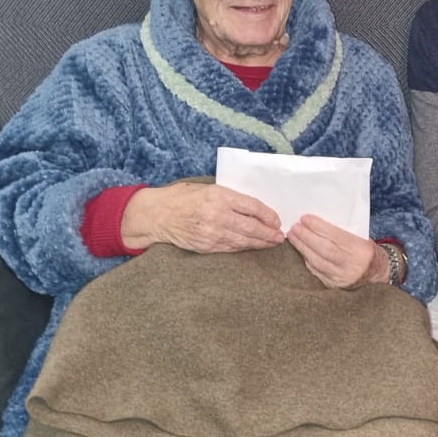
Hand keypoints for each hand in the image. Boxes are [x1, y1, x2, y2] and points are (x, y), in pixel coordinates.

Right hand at [121, 181, 282, 252]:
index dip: (268, 215)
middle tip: (280, 236)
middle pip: (252, 227)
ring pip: (244, 240)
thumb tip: (254, 207)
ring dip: (261, 243)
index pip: (252, 206)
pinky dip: (244, 248)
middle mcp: (217, 215)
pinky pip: (231, 248)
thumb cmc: (182, 197)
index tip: (277, 220)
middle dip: (269, 233)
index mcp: (219, 196)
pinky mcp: (207, 246)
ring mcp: (212, 233)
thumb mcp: (207, 188)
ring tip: (272, 243)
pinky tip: (253, 246)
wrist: (158, 215)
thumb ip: (229, 197)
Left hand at [287, 214, 386, 289]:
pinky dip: (307, 260)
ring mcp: (342, 277)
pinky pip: (316, 271)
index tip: (305, 218)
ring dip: (302, 247)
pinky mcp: (334, 286)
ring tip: (293, 236)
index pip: (335, 237)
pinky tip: (301, 250)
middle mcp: (352, 265)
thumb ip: (343, 232)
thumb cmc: (367, 252)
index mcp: (361, 250)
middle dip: (306, 236)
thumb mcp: (361, 238)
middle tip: (294, 227)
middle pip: (324, 249)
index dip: (318, 227)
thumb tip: (317, 222)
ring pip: (317, 261)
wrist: (378, 274)